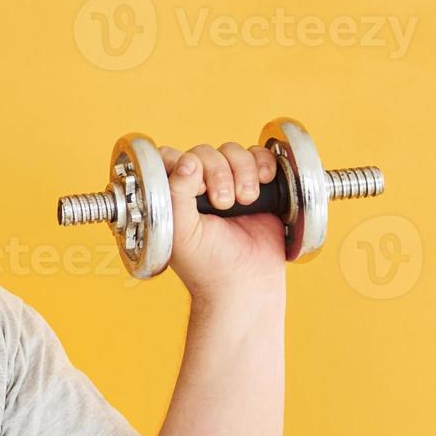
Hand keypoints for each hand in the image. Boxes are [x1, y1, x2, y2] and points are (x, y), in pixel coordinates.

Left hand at [158, 142, 288, 298]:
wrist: (246, 283)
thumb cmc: (207, 264)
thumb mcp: (181, 231)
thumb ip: (176, 194)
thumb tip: (186, 160)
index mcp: (173, 195)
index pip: (172, 158)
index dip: (186, 166)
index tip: (197, 191)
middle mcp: (197, 186)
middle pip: (205, 152)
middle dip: (217, 174)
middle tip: (223, 205)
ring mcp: (228, 183)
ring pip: (232, 152)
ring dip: (242, 171)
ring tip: (245, 201)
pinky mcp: (257, 184)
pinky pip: (259, 156)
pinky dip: (263, 164)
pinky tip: (263, 184)